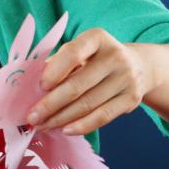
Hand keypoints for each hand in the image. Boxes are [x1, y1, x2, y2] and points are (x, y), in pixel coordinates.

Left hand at [29, 28, 152, 135]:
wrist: (139, 66)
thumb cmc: (94, 59)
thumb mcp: (78, 52)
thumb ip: (56, 64)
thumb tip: (29, 87)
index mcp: (96, 38)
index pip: (73, 54)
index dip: (54, 72)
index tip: (39, 87)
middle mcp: (115, 56)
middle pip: (78, 85)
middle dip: (50, 104)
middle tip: (32, 117)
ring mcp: (126, 78)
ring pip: (88, 104)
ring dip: (61, 119)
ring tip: (44, 126)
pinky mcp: (132, 99)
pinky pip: (103, 117)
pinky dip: (82, 126)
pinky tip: (65, 130)